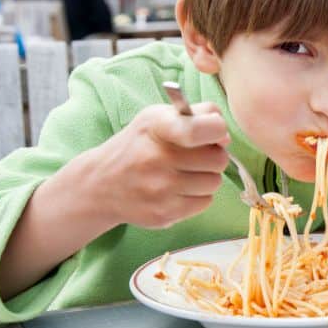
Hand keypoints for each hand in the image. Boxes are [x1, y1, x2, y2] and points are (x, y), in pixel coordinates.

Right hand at [82, 101, 229, 228]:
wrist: (101, 184)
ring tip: (185, 172)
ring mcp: (159, 189)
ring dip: (206, 177)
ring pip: (214, 182)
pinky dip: (198, 196)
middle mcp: (155, 158)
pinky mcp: (163, 214)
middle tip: (197, 155)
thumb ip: (198, 114)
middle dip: (214, 156)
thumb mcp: (160, 117)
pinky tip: (179, 189)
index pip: (199, 129)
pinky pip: (204, 203)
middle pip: (217, 159)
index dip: (216, 129)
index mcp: (156, 127)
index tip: (213, 132)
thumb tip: (225, 135)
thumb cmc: (139, 145)